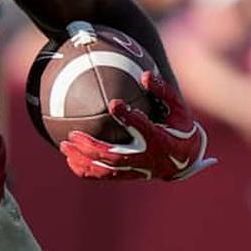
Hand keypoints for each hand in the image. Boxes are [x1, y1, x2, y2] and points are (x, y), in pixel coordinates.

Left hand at [59, 71, 217, 180]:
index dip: (129, 117)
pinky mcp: (129, 175)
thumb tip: (146, 75)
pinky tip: (70, 160)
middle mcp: (146, 157)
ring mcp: (136, 169)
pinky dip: (86, 170)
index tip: (114, 104)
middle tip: (73, 134)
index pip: (144, 128)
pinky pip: (105, 176)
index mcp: (160, 139)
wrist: (185, 159)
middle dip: (93, 146)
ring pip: (107, 169)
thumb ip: (163, 92)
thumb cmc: (179, 128)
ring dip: (84, 159)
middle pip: (117, 156)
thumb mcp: (178, 109)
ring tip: (64, 146)